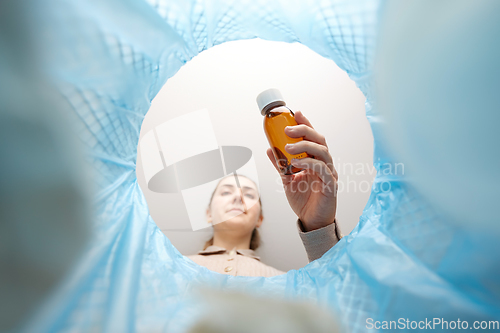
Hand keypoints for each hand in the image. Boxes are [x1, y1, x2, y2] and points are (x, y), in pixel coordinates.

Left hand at [266, 110, 337, 231]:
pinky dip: (310, 164)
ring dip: (305, 147)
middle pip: (320, 140)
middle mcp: (325, 164)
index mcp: (316, 160)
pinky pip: (323, 170)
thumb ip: (280, 164)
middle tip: (287, 130)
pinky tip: (297, 163)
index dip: (306, 124)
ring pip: (322, 153)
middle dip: (304, 131)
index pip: (313, 137)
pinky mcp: (331, 186)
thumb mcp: (287, 179)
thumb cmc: (303, 200)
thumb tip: (269, 148)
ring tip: (288, 148)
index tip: (296, 113)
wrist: (310, 221)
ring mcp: (330, 174)